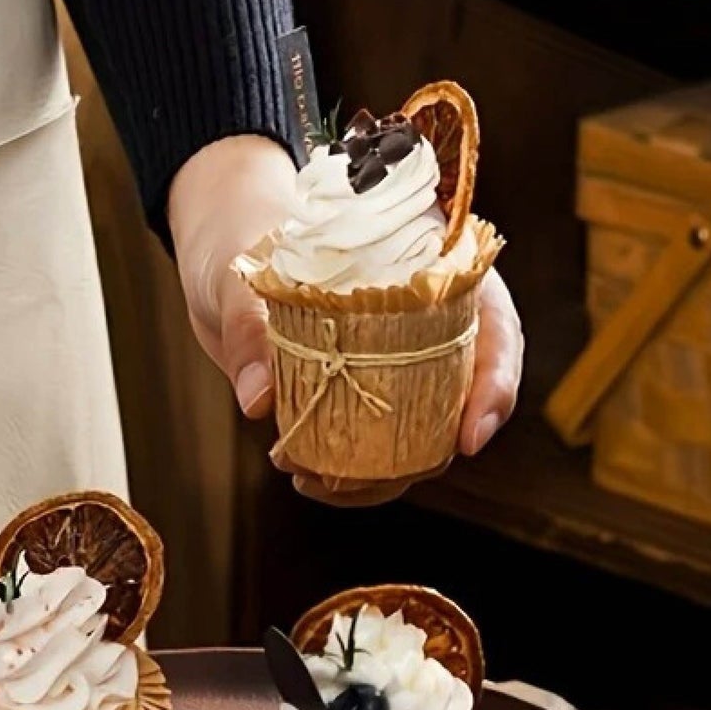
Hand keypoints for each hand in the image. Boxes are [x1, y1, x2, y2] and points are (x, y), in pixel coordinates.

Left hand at [170, 137, 523, 505]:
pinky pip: (367, 447)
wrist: (216, 250)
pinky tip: (302, 475)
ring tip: (314, 481)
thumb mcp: (243, 268)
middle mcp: (421, 323)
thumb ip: (248, 328)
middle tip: (378, 479)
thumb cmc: (243, 228)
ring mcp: (388, 365)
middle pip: (461, 399)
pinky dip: (342, 473)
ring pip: (415, 436)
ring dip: (375, 476)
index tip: (470, 439)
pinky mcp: (350, 397)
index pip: (493, 328)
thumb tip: (259, 400)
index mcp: (429, 267)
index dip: (495, 386)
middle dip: (427, 452)